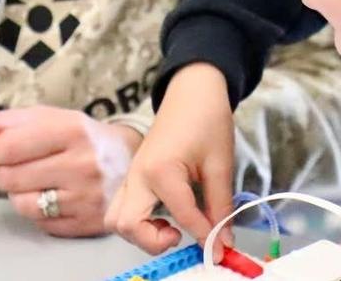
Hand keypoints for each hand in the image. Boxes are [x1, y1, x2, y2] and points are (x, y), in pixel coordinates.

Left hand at [0, 105, 140, 236]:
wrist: (132, 162)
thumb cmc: (83, 137)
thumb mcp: (52, 118)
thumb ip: (11, 120)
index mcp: (74, 130)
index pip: (9, 146)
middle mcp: (84, 164)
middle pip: (11, 177)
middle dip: (0, 170)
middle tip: (9, 164)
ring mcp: (87, 197)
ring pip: (22, 203)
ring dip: (16, 192)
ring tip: (30, 180)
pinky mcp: (88, 222)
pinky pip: (40, 222)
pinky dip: (36, 210)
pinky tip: (48, 195)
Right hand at [106, 63, 236, 255]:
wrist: (192, 91)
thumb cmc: (207, 120)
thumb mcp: (220, 164)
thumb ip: (221, 206)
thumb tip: (224, 241)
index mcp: (161, 170)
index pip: (182, 216)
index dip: (205, 238)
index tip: (221, 250)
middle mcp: (138, 176)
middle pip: (126, 225)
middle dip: (153, 241)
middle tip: (180, 235)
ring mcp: (131, 176)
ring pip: (116, 220)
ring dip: (140, 233)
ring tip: (171, 227)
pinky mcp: (132, 177)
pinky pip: (122, 208)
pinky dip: (137, 222)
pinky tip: (164, 216)